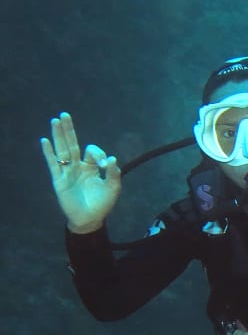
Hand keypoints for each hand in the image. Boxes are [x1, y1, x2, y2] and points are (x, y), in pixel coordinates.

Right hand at [41, 112, 121, 233]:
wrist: (90, 219)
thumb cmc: (102, 204)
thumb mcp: (113, 188)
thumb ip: (114, 174)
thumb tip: (113, 159)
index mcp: (91, 167)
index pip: (92, 152)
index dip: (99, 154)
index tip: (107, 165)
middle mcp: (78, 167)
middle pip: (72, 144)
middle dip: (69, 130)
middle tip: (65, 115)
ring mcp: (68, 172)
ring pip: (62, 150)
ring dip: (59, 136)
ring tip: (55, 120)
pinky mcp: (60, 180)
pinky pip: (53, 164)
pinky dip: (49, 153)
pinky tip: (45, 141)